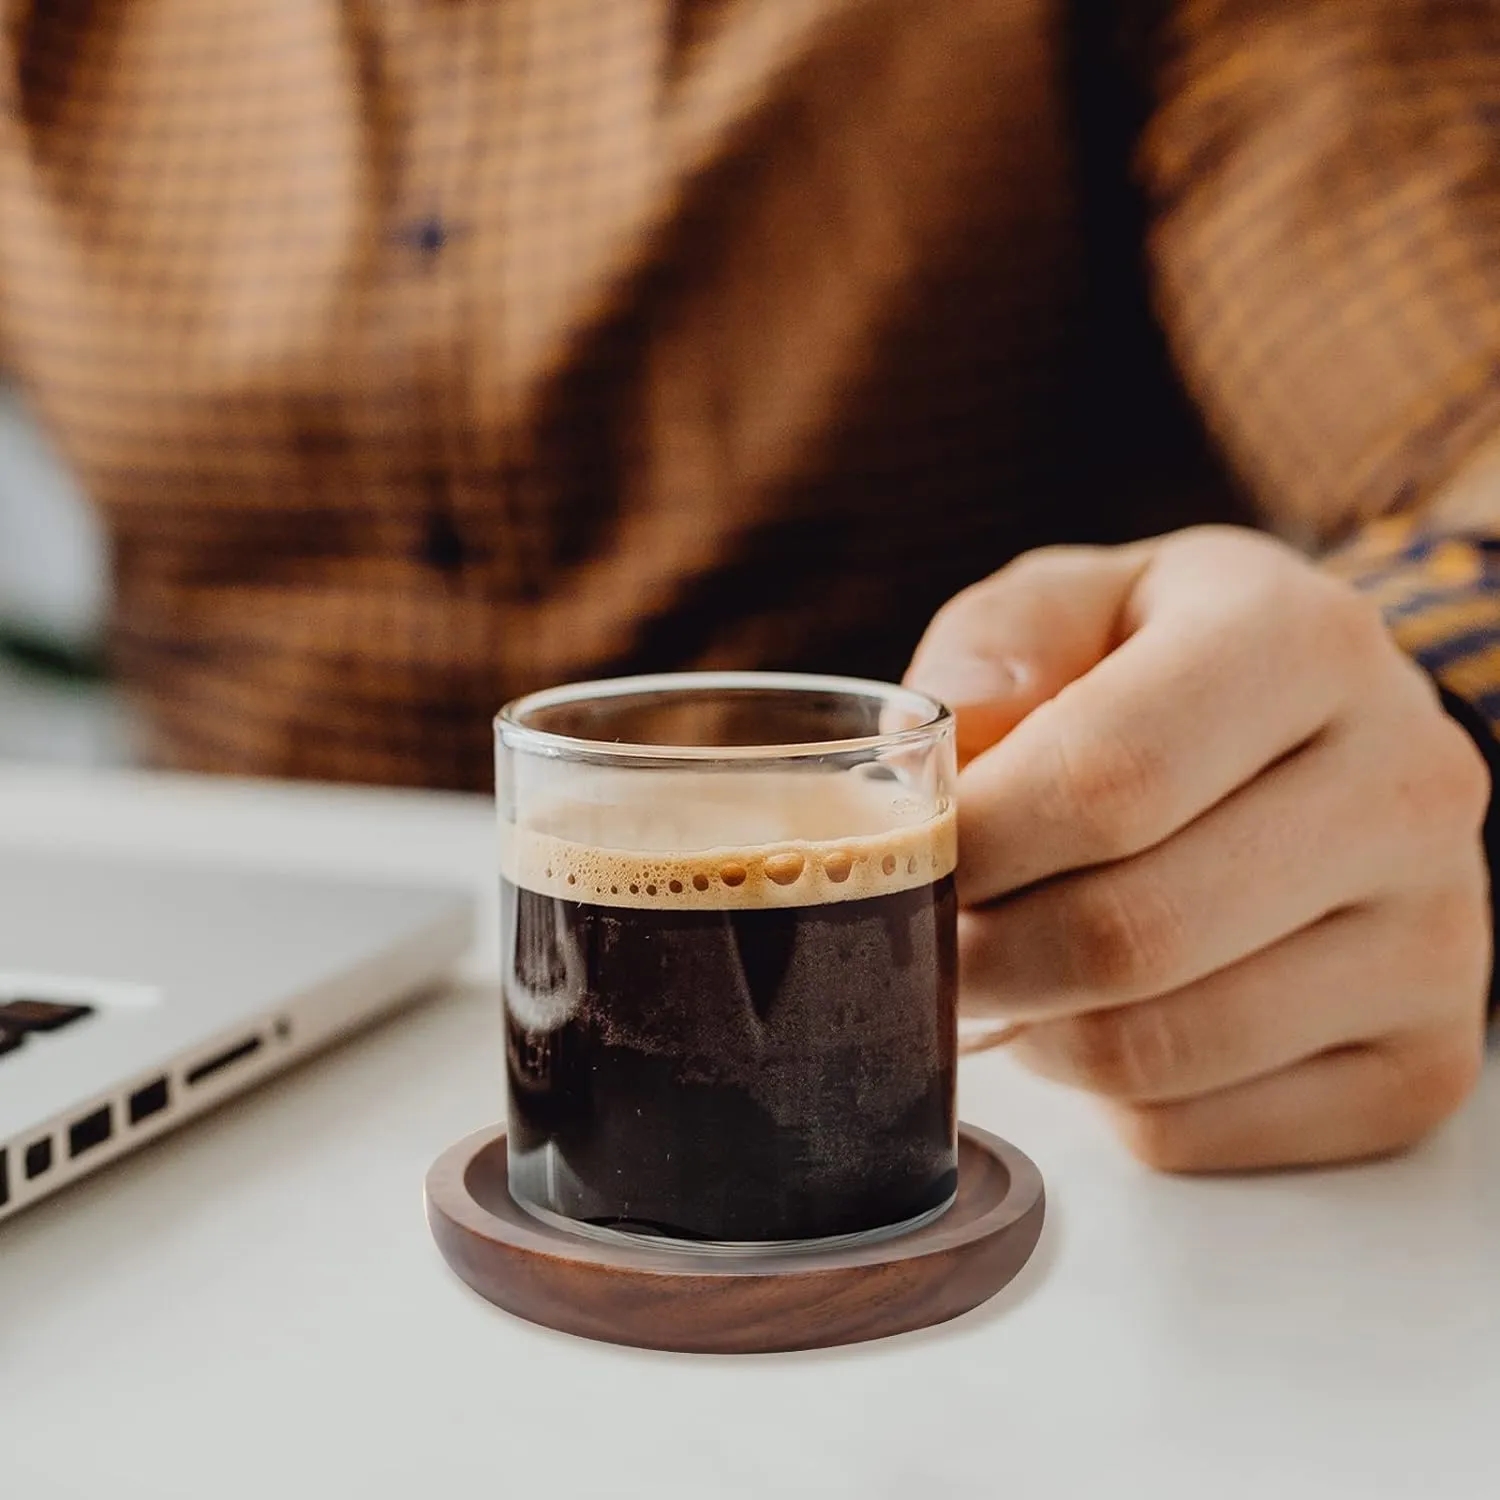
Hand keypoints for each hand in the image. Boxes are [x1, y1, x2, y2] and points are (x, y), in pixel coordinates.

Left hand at [907, 527, 1491, 1170]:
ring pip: (1155, 1051)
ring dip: (1035, 1028)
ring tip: (1015, 967)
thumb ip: (996, 645)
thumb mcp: (1079, 603)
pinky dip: (1102, 1095)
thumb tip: (943, 746)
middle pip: (1128, 934)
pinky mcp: (1424, 1062)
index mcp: (1306, 642)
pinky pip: (1195, 1129)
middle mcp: (1404, 786)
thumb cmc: (1166, 669)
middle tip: (927, 941)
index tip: (903, 863)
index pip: (1107, 780)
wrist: (1331, 746)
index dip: (973, 846)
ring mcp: (1437, 939)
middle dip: (982, 956)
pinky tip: (1104, 1014)